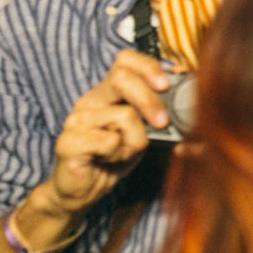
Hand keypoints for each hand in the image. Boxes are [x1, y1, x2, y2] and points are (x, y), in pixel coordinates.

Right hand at [46, 50, 170, 213]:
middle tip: (161, 122)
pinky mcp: (67, 142)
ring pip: (124, 115)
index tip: (166, 84)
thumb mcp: (145, 132)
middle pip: (123, 78)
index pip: (125, 61)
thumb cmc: (116, 158)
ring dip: (135, 140)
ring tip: (122, 153)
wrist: (85, 191)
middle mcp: (90, 101)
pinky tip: (107, 160)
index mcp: (108, 93)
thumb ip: (159, 111)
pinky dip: (118, 154)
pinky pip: (108, 141)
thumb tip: (185, 95)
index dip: (148, 66)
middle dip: (150, 100)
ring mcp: (76, 120)